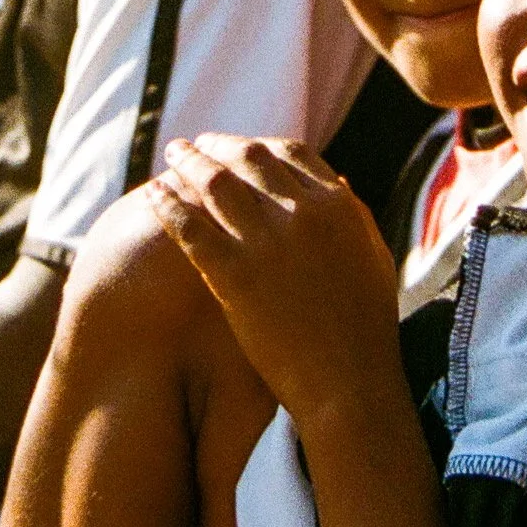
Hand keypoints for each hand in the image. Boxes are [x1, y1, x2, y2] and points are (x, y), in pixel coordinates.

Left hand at [145, 135, 403, 434]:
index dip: (257, 143)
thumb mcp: (373, 256)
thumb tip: (339, 181)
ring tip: (171, 156)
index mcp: (338, 206)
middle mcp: (303, 213)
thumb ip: (353, 215)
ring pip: (216, 183)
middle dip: (217, 145)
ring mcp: (267, 243)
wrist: (349, 382)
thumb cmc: (366, 327)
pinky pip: (192, 227)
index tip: (236, 146)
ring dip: (189, 162)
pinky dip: (169, 204)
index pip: (289, 152)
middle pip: (249, 158)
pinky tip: (154, 195)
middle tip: (194, 145)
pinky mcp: (235, 276)